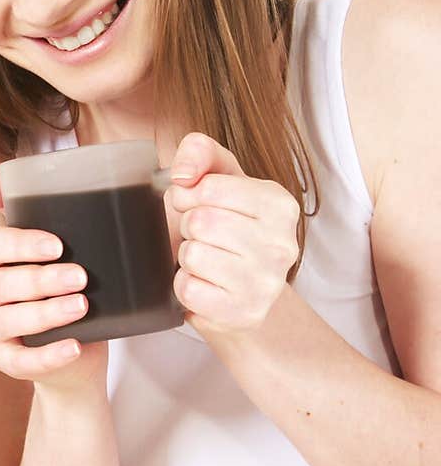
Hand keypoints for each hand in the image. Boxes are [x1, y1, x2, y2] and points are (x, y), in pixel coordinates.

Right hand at [0, 157, 106, 387]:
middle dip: (40, 280)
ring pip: (6, 322)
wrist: (77, 349)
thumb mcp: (46, 244)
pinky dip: (48, 356)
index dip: (21, 244)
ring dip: (44, 314)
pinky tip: (75, 347)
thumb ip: (17, 201)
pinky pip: (19, 363)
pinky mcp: (6, 362)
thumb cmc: (61, 286)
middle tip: (81, 276)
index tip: (58, 244)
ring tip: (81, 307)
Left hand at [167, 133, 299, 333]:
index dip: (189, 196)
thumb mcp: (219, 181)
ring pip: (193, 255)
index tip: (198, 206)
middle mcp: (283, 243)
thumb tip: (183, 174)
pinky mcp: (244, 313)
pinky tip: (205, 285)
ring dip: (187, 258)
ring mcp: (267, 282)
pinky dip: (185, 286)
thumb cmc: (226, 231)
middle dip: (188, 228)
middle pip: (200, 222)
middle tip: (204, 239)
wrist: (242, 295)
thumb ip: (200, 153)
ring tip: (207, 262)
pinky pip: (188, 289)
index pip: (208, 187)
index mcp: (280, 204)